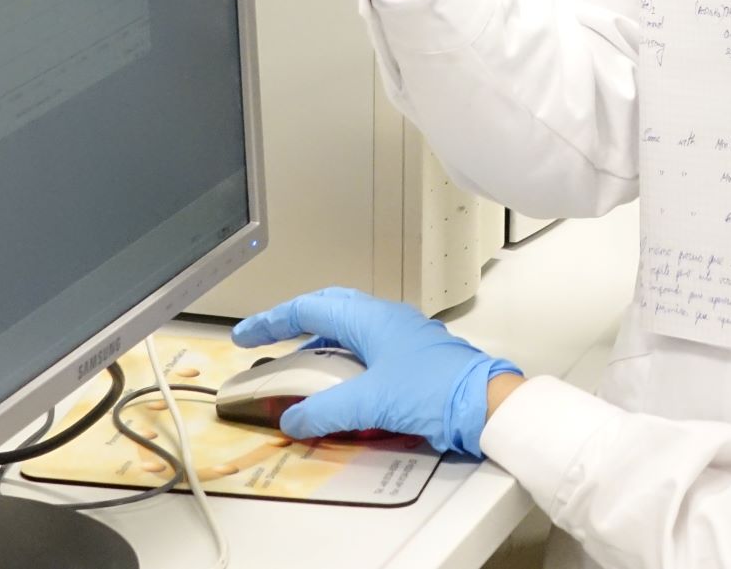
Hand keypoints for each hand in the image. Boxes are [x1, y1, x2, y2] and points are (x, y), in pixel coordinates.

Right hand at [230, 288, 520, 456]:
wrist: (484, 403)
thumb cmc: (435, 390)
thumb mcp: (370, 402)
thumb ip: (325, 412)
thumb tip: (293, 421)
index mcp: (370, 318)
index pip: (309, 309)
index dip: (272, 321)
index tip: (246, 335)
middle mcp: (384, 320)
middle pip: (328, 309)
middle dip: (293, 322)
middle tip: (267, 340)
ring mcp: (400, 337)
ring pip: (348, 330)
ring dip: (318, 343)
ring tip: (296, 367)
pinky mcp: (411, 358)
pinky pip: (365, 351)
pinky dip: (341, 362)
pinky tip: (337, 386)